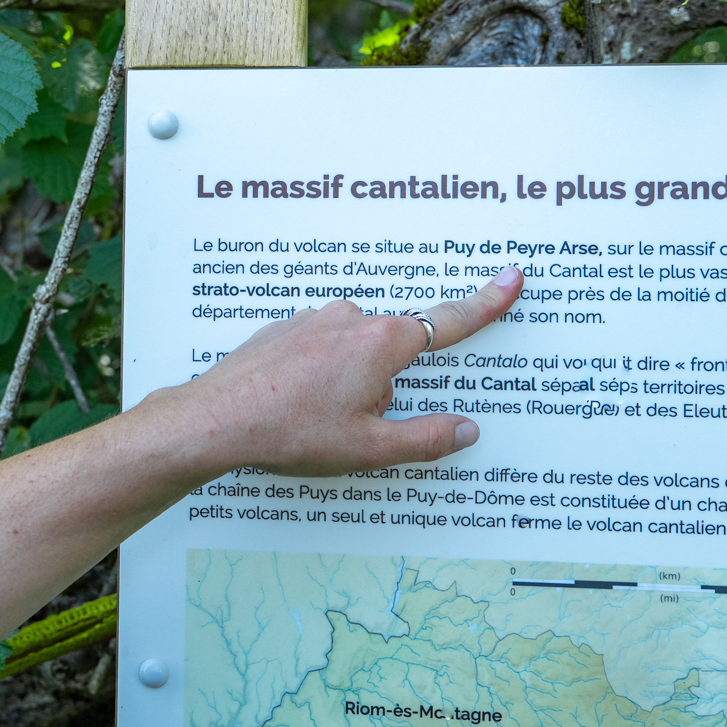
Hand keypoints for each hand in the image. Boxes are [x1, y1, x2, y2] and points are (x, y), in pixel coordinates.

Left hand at [148, 265, 523, 477]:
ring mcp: (313, 319)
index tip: (511, 279)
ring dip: (345, 383)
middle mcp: (350, 318)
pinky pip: (317, 351)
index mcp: (382, 342)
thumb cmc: (290, 431)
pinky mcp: (283, 328)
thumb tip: (466, 429)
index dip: (485, 303)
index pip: (450, 322)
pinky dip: (313, 376)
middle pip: (393, 350)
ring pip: (352, 352)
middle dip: (383, 387)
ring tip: (309, 421)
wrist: (215, 418)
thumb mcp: (370, 447)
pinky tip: (289, 406)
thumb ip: (426, 437)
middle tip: (346, 424)